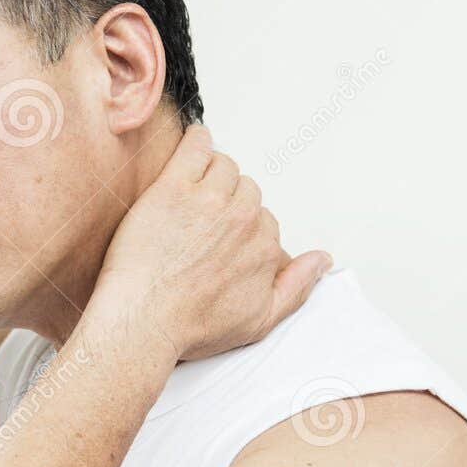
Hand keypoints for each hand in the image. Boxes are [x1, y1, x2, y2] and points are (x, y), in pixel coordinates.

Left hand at [92, 124, 330, 360]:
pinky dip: (197, 141)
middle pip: (245, 190)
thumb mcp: (259, 320)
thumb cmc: (192, 325)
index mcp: (264, 245)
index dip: (240, 225)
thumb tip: (322, 261)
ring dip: (212, 171)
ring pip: (224, 166)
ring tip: (191, 187)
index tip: (219, 235)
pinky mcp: (174, 188)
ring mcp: (209, 201)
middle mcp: (243, 219)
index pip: (263, 217)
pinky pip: (195, 147)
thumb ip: (296, 287)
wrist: (143, 320)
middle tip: (201, 215)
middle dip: (227, 199)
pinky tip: (192, 143)